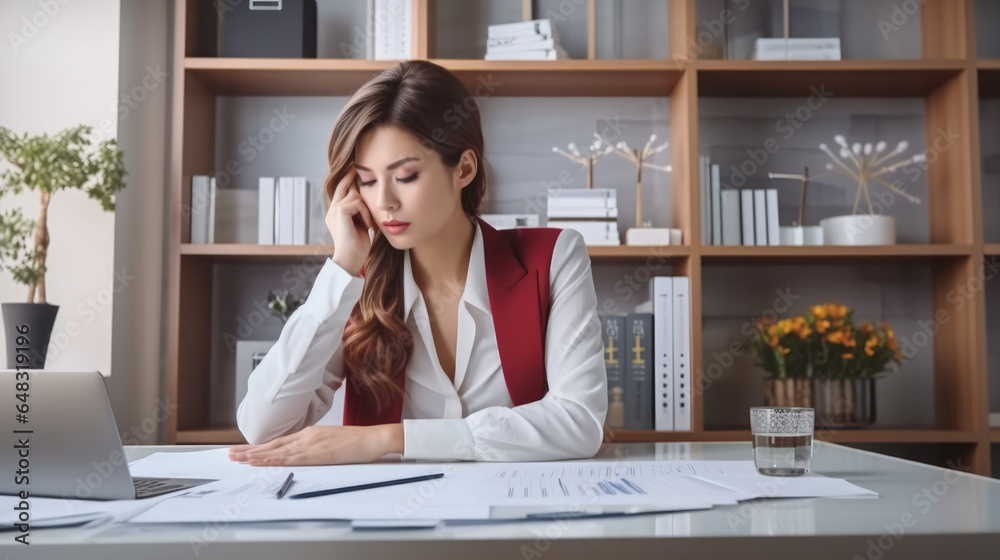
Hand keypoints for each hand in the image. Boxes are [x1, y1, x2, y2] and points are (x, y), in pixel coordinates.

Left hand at [228, 424, 403, 465]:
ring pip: (277, 450)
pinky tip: (260, 461)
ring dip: (256, 455)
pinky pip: (289, 457)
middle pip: (274, 444)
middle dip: (251, 449)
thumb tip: (305, 453)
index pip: (281, 440)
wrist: (373, 438)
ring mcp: (311, 444)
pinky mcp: (316, 453)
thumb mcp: (332, 441)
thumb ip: (317, 446)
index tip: (246, 449)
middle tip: (232, 453)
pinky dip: (272, 459)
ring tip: (238, 458)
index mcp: (311, 433)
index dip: (262, 445)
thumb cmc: (357, 442)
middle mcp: (307, 436)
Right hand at [327, 167, 374, 276]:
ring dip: (366, 208)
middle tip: (357, 167)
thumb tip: (370, 196)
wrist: (352, 259)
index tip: (355, 170)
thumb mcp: (362, 224)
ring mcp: (334, 210)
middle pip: (343, 185)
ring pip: (355, 195)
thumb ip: (362, 210)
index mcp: (336, 213)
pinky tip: (367, 225)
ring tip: (369, 224)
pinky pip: (357, 203)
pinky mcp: (339, 212)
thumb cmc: (360, 245)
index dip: (348, 180)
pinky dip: (365, 213)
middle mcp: (333, 210)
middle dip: (351, 175)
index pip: (341, 191)